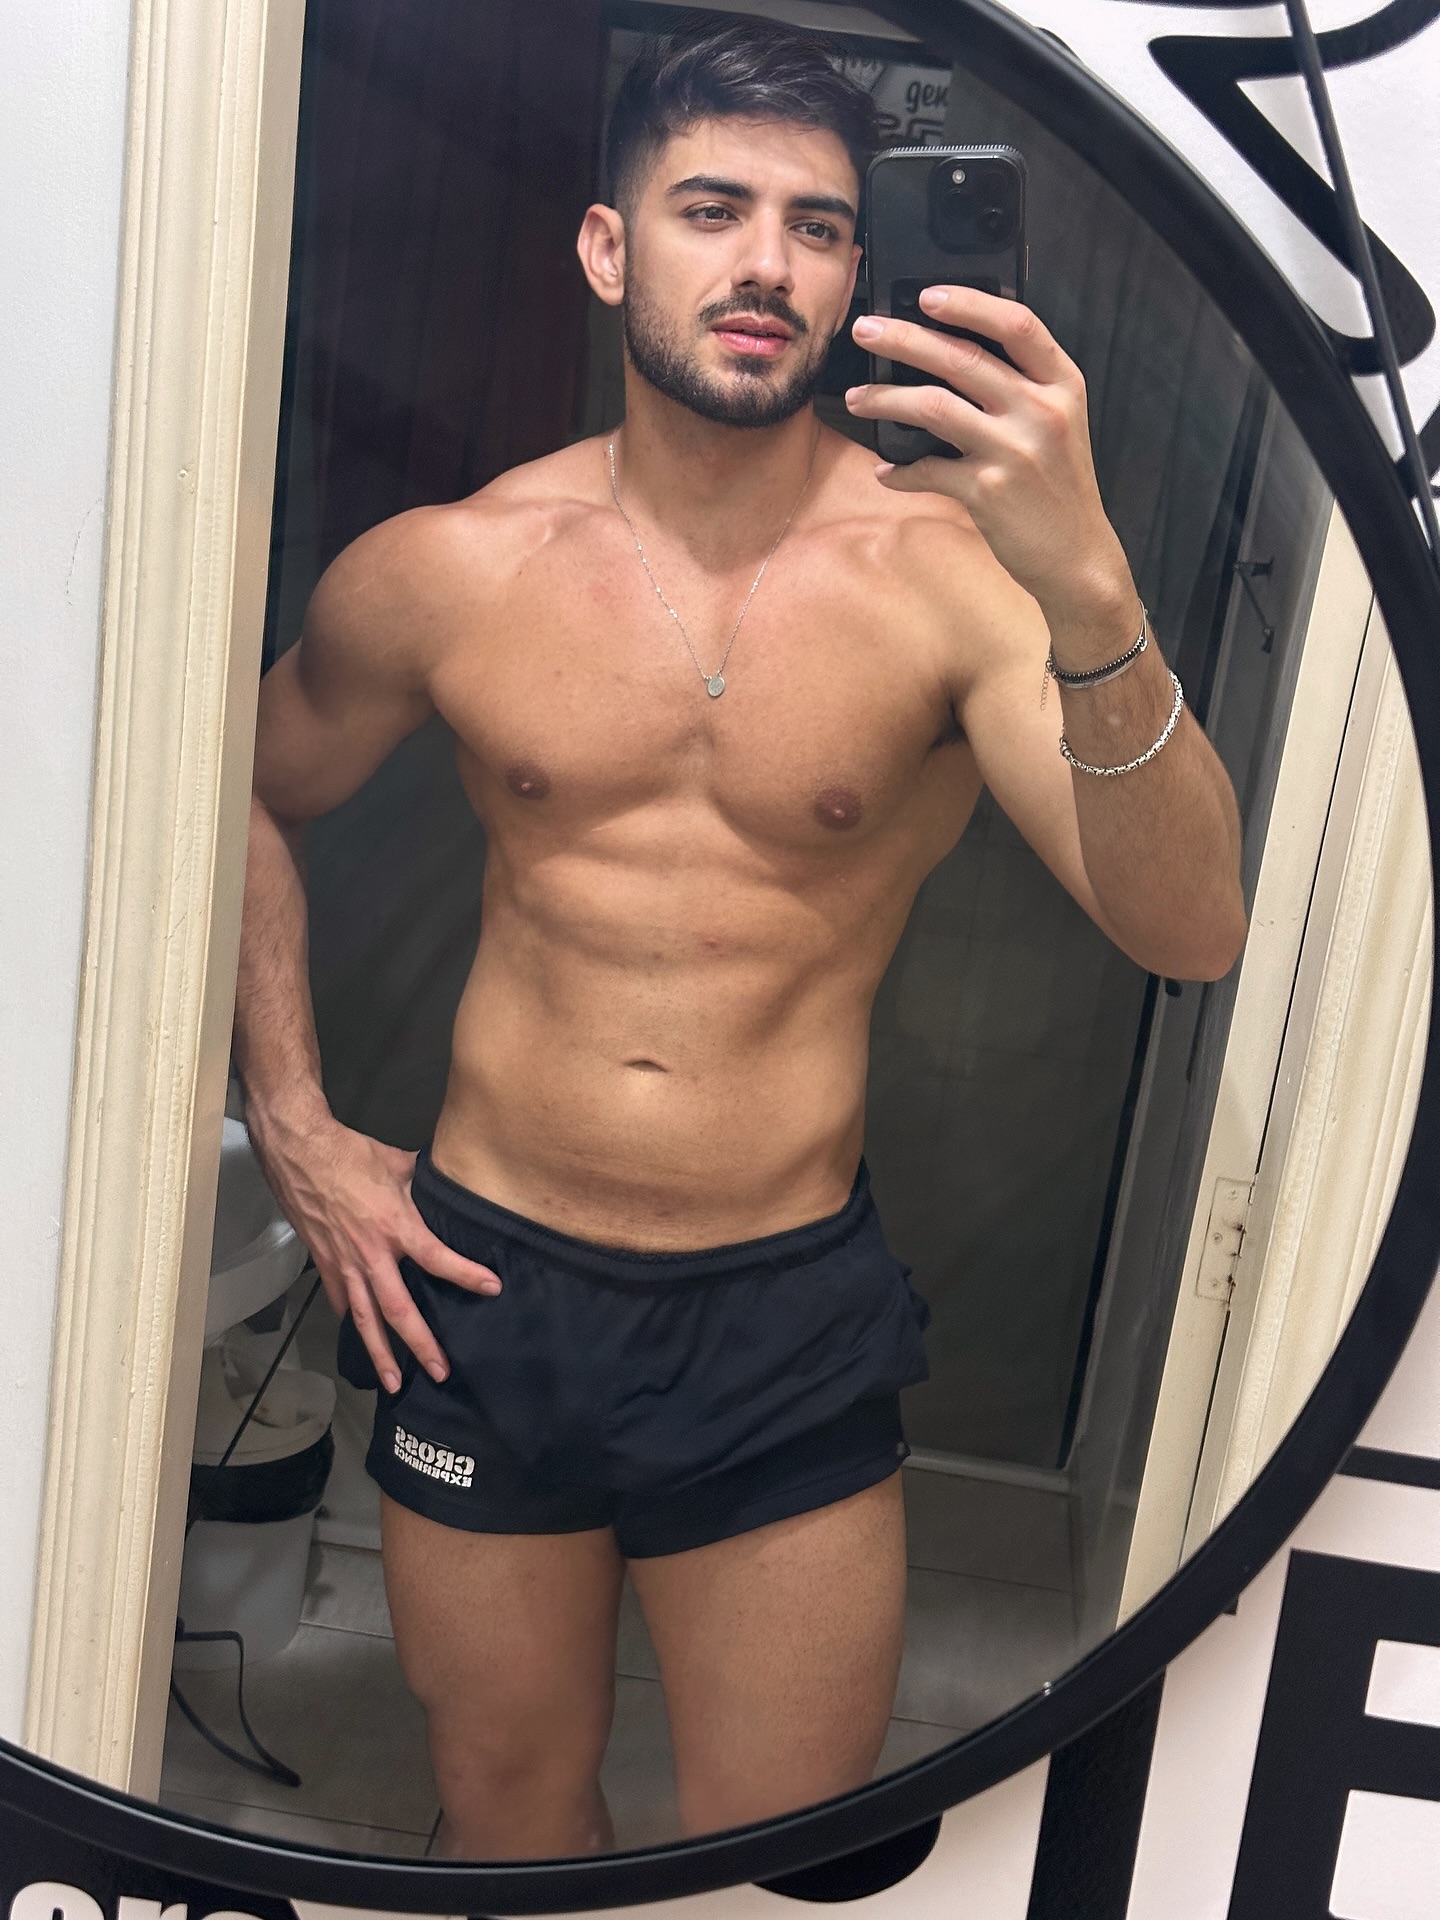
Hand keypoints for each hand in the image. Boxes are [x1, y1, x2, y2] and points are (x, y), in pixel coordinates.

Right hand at [249, 1115, 499, 1392]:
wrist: (299, 1153)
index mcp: (395, 1226)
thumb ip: (422, 1184)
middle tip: (440, 1371)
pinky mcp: (324, 1264)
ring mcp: (344, 1264)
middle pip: (398, 1310)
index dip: (466, 1275)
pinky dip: (353, 1322)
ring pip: (365, 1319)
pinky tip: (363, 1336)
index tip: (491, 1289)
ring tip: (396, 1383)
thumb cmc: (350, 1153)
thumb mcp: (397, 1164)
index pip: (436, 1259)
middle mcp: (370, 1254)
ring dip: (381, 1354)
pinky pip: (342, 1301)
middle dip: (421, 1344)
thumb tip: (444, 1187)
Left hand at [847, 287, 1133, 632]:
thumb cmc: (1059, 488)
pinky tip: (887, 472)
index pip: (1017, 324)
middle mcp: (1040, 412)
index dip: (970, 303)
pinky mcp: (986, 491)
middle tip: (865, 329)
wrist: (1077, 557)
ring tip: (858, 398)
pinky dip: (901, 471)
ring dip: (886, 399)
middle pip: (962, 358)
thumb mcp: (1060, 425)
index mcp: (1062, 386)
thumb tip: (952, 355)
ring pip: (934, 407)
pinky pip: (928, 469)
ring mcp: (1013, 451)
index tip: (927, 294)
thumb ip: (1023, 388)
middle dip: (904, 338)